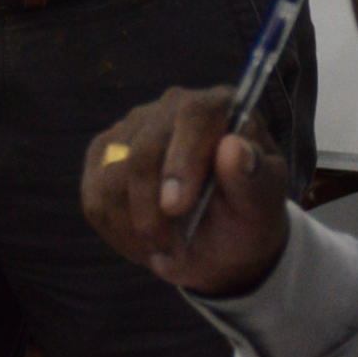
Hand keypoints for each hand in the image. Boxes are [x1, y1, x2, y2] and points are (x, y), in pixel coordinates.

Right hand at [81, 85, 292, 297]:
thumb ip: (254, 178)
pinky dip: (118, 229)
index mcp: (220, 108)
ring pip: (113, 175)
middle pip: (144, 149)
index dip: (181, 159)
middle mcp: (172, 107)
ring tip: (165, 248)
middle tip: (171, 249)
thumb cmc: (246, 218)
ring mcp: (133, 127)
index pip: (193, 116)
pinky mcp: (103, 153)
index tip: (176, 207)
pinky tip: (143, 241)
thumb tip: (235, 147)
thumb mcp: (262, 208)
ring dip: (136, 226)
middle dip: (151, 208)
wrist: (221, 241)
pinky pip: (95, 194)